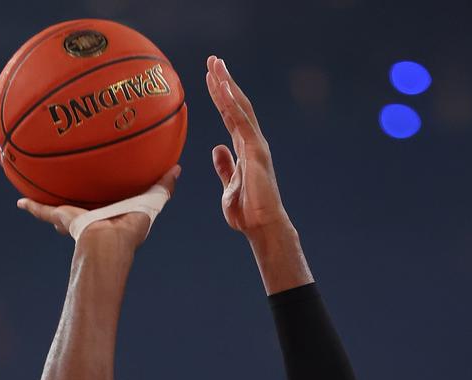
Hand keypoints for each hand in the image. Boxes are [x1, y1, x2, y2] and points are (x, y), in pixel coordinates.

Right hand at [16, 165, 180, 250]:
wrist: (107, 244)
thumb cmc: (130, 229)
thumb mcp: (150, 203)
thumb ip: (163, 187)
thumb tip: (178, 168)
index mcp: (111, 214)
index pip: (109, 201)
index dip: (108, 193)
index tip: (107, 183)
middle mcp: (92, 217)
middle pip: (83, 204)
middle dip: (78, 197)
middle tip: (75, 182)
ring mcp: (76, 219)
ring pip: (61, 209)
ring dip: (51, 201)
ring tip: (39, 187)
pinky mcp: (62, 219)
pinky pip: (42, 212)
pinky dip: (31, 206)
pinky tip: (20, 201)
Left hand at [206, 56, 291, 239]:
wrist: (262, 226)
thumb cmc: (247, 212)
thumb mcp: (228, 186)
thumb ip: (225, 166)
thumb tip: (217, 148)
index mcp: (245, 149)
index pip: (230, 116)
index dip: (220, 96)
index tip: (209, 78)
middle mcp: (252, 142)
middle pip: (237, 105)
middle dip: (225, 82)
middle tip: (213, 61)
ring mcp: (256, 145)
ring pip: (240, 108)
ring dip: (228, 86)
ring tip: (215, 66)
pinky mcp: (257, 152)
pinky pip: (243, 124)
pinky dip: (233, 106)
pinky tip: (224, 90)